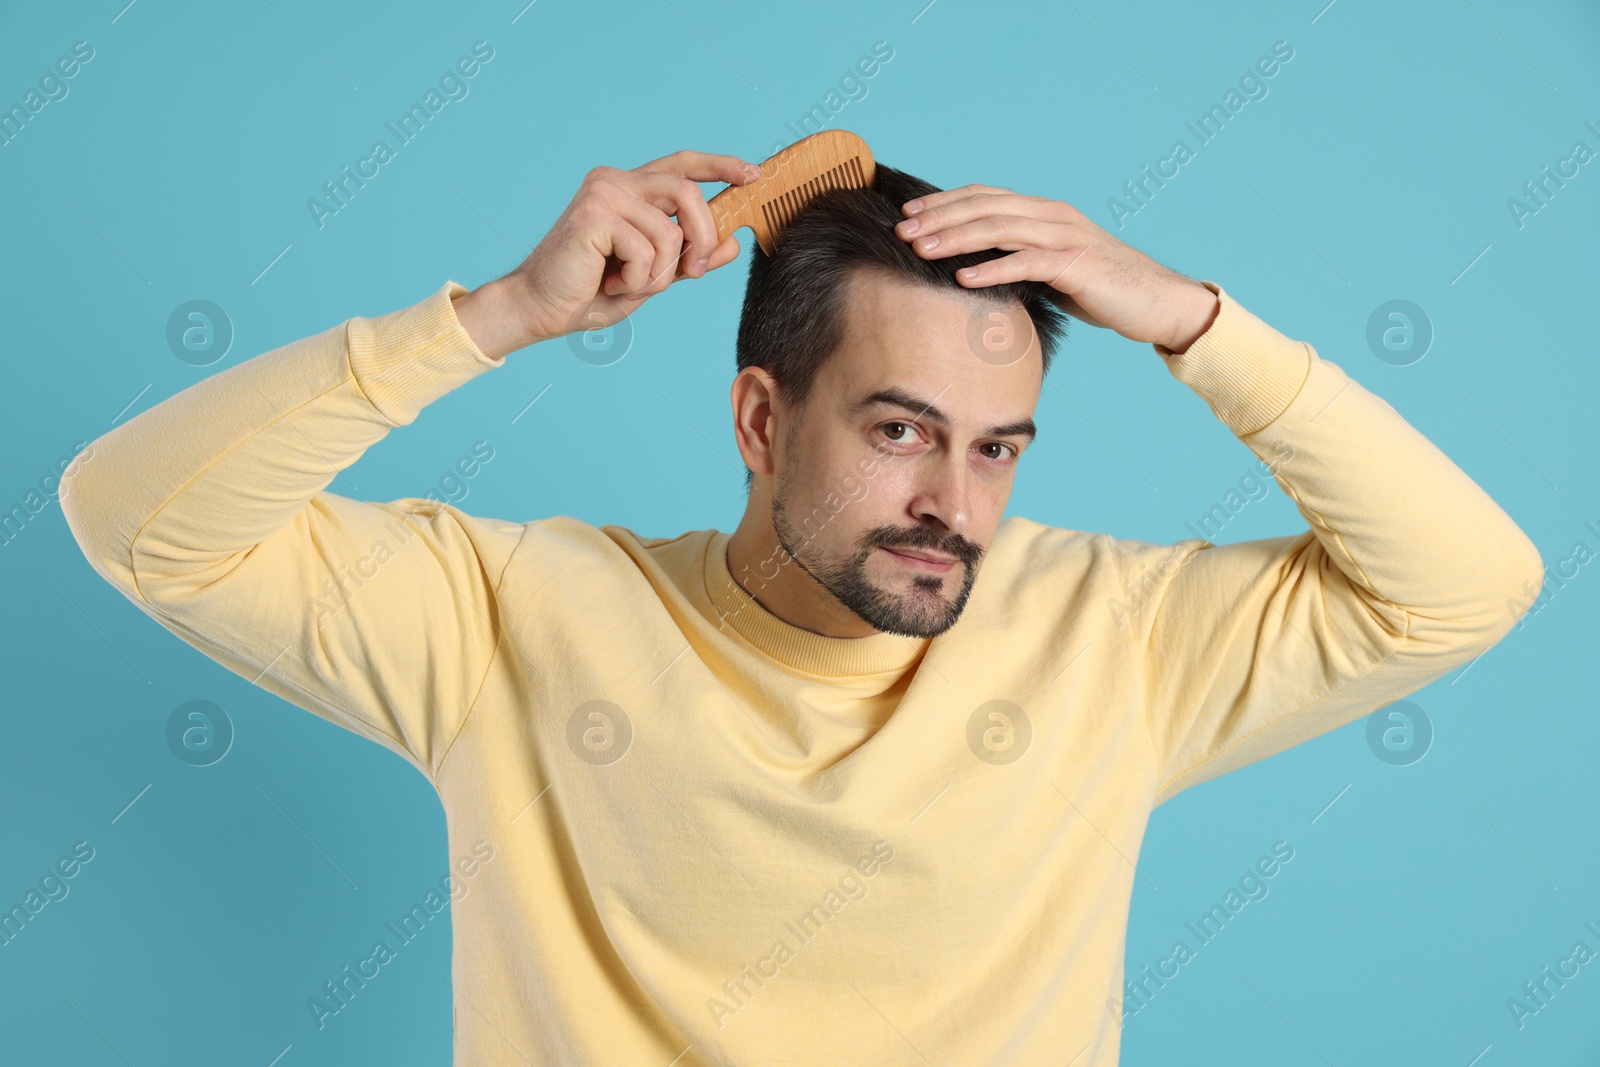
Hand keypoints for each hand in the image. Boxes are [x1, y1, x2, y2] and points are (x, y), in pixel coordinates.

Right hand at [462, 150, 762, 354]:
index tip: (752, 175)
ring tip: (627, 283)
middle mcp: (615, 181)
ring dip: (659, 273)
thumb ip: (688, 257)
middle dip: (701, 238)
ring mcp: (603, 193)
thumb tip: (731, 243)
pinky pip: (647, 250)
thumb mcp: (652, 275)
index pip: (681, 165)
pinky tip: (609, 283)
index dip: (719, 166)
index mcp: (628, 189)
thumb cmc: (590, 292)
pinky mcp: (595, 213)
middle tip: (693, 272)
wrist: (541, 309)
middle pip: (687, 193)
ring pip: (670, 232)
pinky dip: (637, 279)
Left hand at [892, 185, 1219, 352]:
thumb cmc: (1102, 290)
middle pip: (985, 207)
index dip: (944, 202)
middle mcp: (1053, 215)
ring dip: (956, 238)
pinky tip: (963, 277)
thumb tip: (975, 270)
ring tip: (921, 249)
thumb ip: (1019, 259)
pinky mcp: (1077, 264)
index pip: (985, 197)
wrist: (1157, 302)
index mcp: (1044, 212)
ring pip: (1001, 228)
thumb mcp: (1052, 269)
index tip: (908, 215)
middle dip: (940, 217)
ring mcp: (1066, 236)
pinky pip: (1027, 262)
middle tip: (901, 231)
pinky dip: (993, 268)